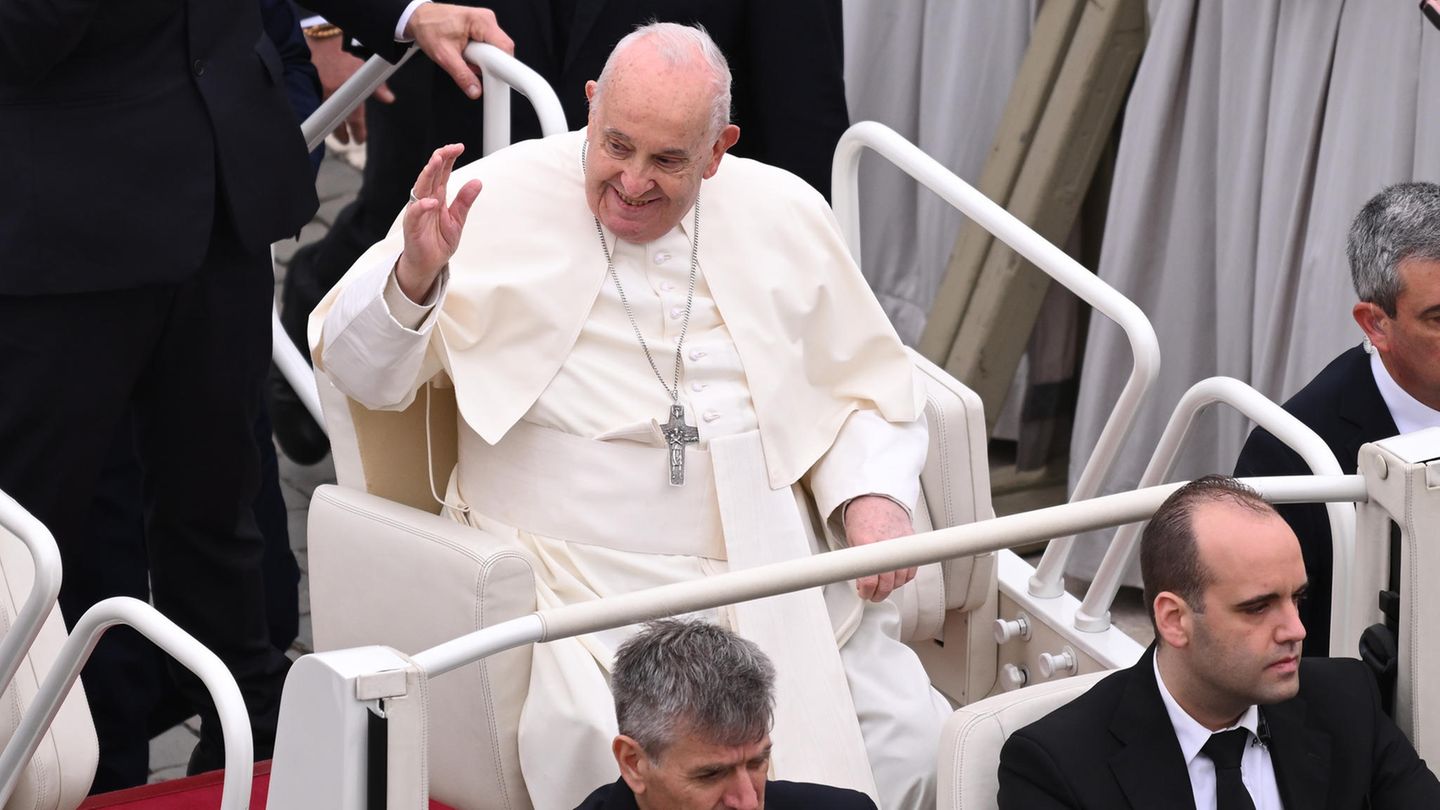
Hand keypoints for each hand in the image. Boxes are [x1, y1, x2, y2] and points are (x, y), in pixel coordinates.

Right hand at [308, 34, 394, 143]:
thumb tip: (389, 99)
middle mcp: (333, 94)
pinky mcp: (308, 88)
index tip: (359, 140)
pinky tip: (320, 120)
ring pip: (324, 116)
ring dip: (330, 127)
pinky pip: (314, 106)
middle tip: (345, 141)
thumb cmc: (345, 57)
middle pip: (337, 122)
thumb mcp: (364, 69)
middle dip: (341, 134)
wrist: (323, 42)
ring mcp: (319, 92)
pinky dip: (317, 114)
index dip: (358, 132)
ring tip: (335, 134)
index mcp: (349, 91)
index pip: (354, 118)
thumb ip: (377, 87)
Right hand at [396, 144, 482, 301]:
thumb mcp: (457, 220)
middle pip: (430, 175)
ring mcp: (417, 212)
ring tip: (436, 161)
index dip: (448, 158)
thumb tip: (477, 181)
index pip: (442, 172)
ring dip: (428, 174)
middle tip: (447, 149)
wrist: (428, 264)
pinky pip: (415, 214)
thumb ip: (465, 202)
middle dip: (438, 160)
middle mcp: (426, 200)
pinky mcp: (412, 226)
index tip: (459, 146)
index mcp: (437, 196)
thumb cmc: (439, 241)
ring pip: (421, 188)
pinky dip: (422, 206)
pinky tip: (431, 201)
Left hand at [403, 3, 514, 99]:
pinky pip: (489, 49)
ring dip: (482, 61)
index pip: (505, 48)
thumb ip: (461, 75)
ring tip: (464, 56)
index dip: (502, 66)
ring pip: (495, 52)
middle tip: (469, 63)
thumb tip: (474, 90)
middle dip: (487, 64)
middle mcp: (486, 20)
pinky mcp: (482, 30)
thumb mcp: (443, 55)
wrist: (419, 18)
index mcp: (481, 21)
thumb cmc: (428, 27)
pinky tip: (466, 54)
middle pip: (501, 51)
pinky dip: (478, 57)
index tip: (496, 78)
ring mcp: (485, 25)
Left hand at [844, 495, 917, 602]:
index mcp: (867, 542)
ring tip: (883, 586)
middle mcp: (886, 543)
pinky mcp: (911, 543)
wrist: (877, 500)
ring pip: (901, 578)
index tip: (864, 593)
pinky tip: (895, 577)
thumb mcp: (852, 540)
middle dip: (879, 593)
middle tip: (872, 595)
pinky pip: (911, 570)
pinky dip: (904, 577)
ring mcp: (901, 543)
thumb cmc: (863, 519)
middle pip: (888, 581)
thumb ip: (857, 562)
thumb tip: (860, 584)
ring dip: (892, 587)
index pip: (870, 576)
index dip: (867, 589)